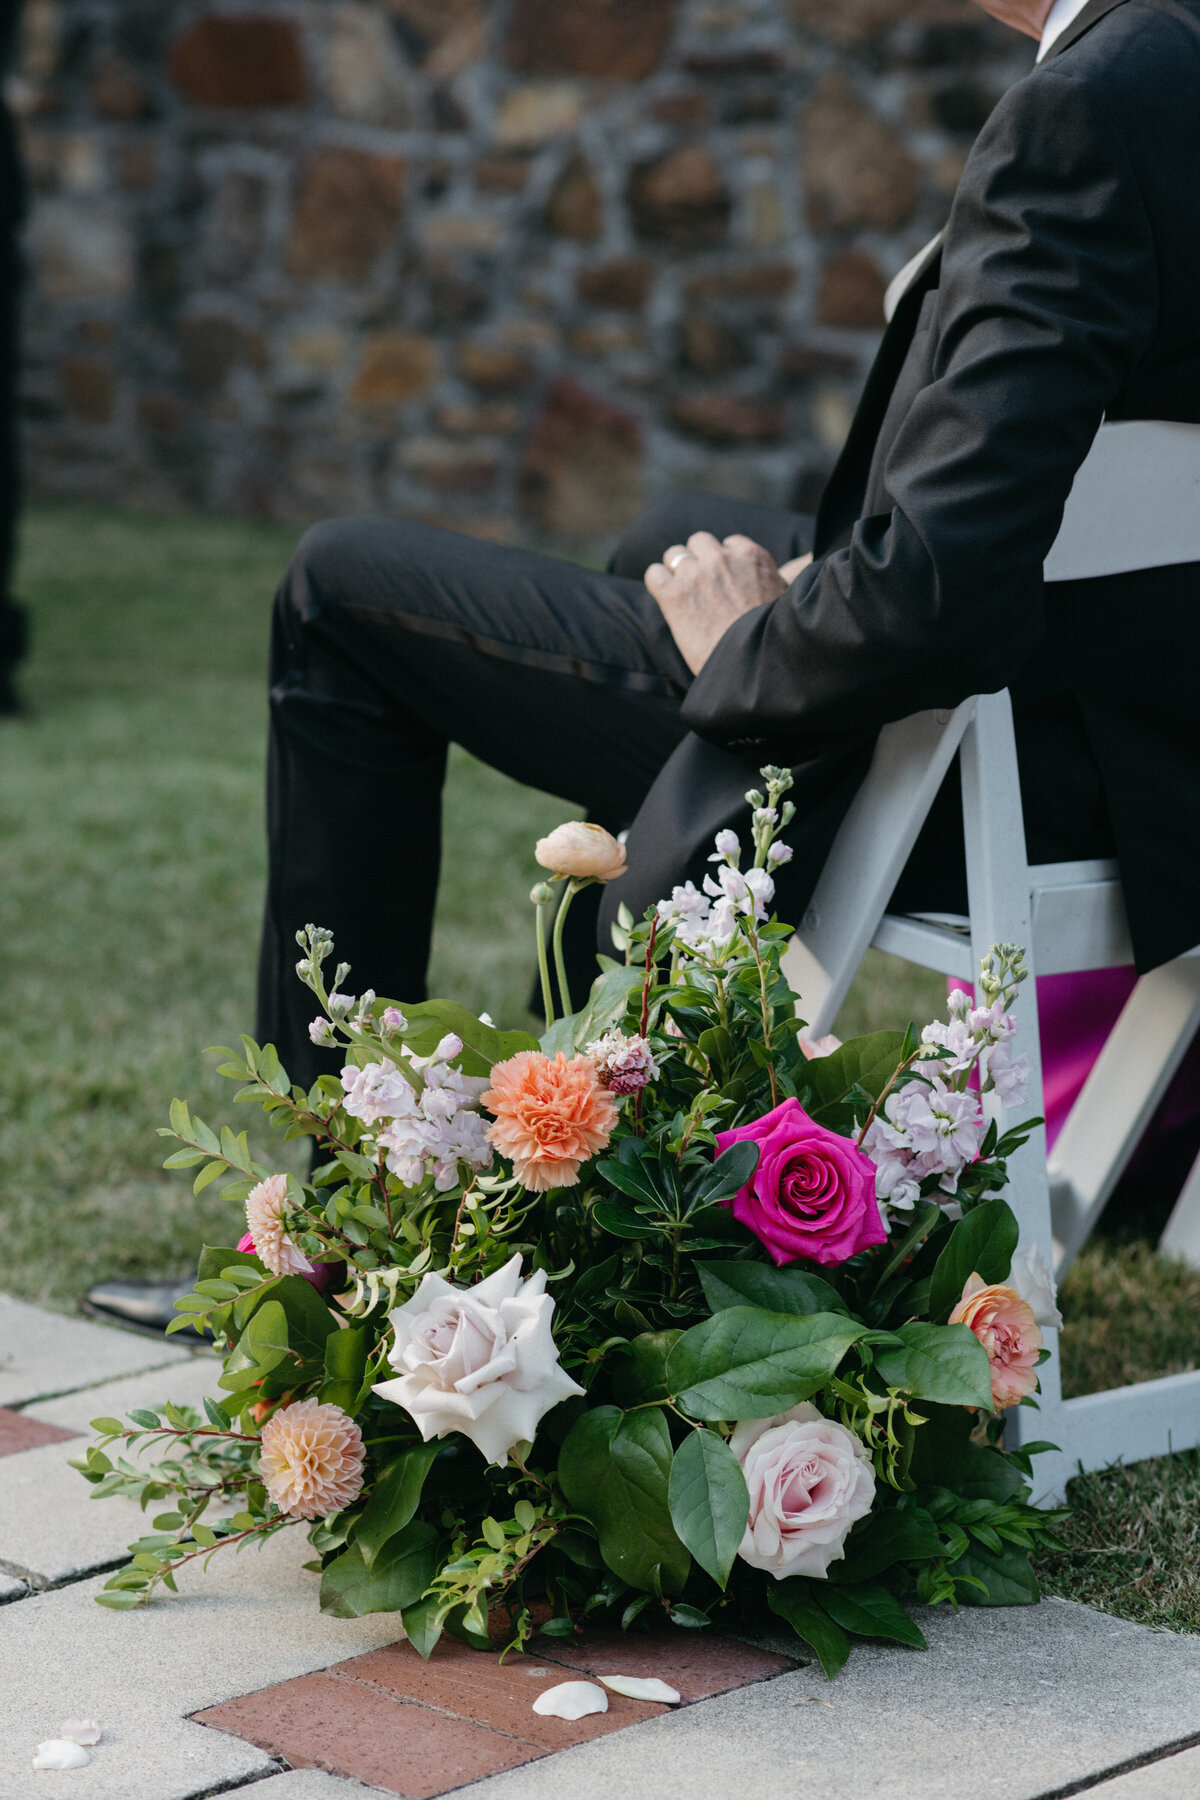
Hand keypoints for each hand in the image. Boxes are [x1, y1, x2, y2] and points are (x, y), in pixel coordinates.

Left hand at [645, 533, 804, 675]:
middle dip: (697, 560)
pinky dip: (658, 584)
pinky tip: (666, 600)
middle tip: (700, 586)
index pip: (730, 544)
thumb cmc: (771, 639)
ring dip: (676, 570)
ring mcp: (696, 574)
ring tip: (682, 595)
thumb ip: (784, 578)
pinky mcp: (673, 595)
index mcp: (752, 556)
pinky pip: (654, 574)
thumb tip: (790, 572)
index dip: (724, 563)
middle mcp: (723, 558)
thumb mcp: (788, 599)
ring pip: (674, 554)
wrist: (750, 666)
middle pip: (699, 542)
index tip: (725, 582)